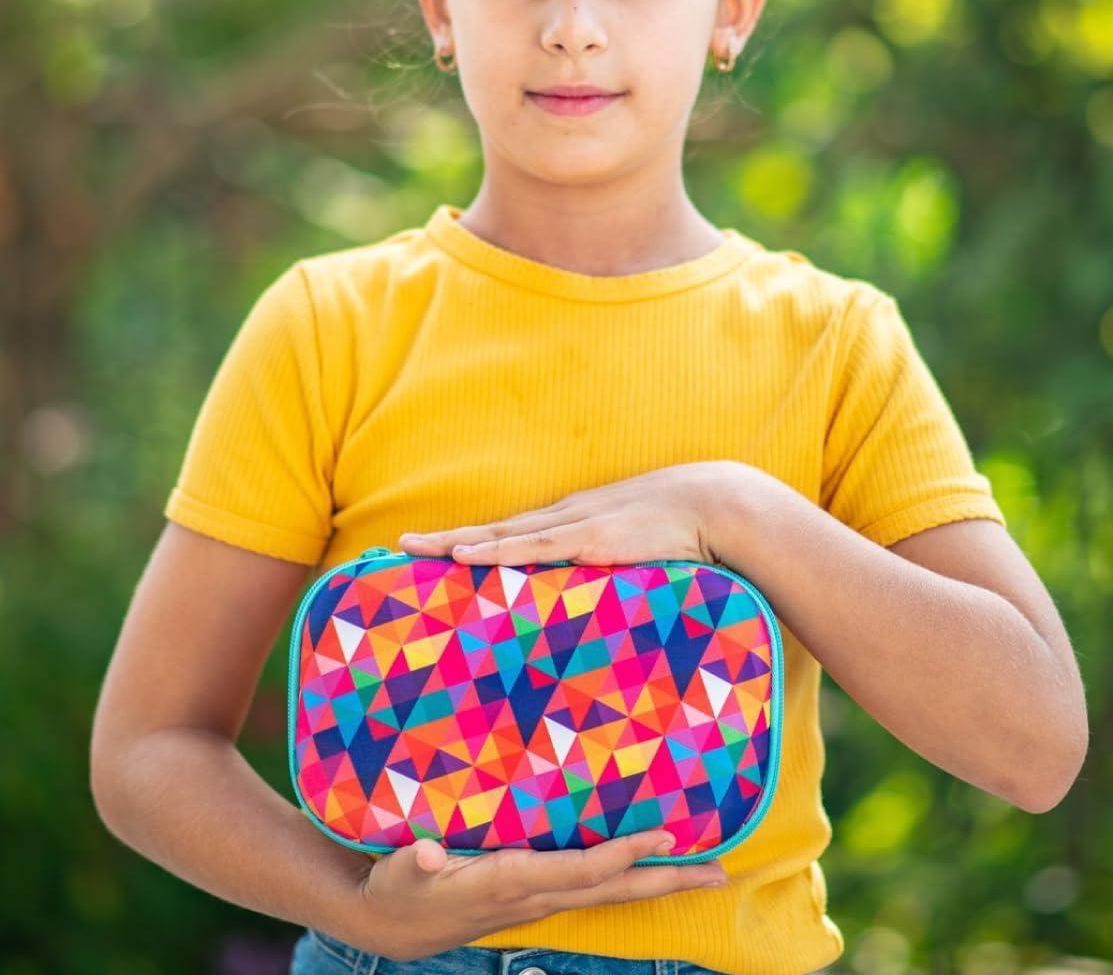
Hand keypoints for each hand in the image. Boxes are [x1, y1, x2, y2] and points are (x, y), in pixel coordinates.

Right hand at [335, 831, 727, 961]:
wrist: (391, 925)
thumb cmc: (397, 888)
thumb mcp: (400, 873)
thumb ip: (413, 862)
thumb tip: (423, 853)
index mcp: (511, 882)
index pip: (582, 870)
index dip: (623, 854)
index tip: (664, 835)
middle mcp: (536, 897)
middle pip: (615, 891)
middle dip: (669, 881)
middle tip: (723, 873)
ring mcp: (540, 902)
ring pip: (611, 894)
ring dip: (660, 884)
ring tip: (705, 872)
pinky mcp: (536, 898)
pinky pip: (594, 890)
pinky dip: (629, 880)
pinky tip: (647, 870)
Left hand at [399, 461, 733, 567]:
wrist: (713, 504)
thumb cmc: (679, 532)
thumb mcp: (636, 553)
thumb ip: (613, 574)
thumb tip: (598, 608)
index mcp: (570, 523)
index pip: (507, 534)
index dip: (468, 542)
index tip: (430, 551)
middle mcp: (561, 519)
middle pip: (490, 531)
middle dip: (443, 540)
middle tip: (399, 546)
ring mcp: (572, 526)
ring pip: (499, 537)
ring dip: (454, 543)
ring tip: (413, 548)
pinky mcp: (588, 540)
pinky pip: (532, 548)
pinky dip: (496, 552)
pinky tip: (464, 556)